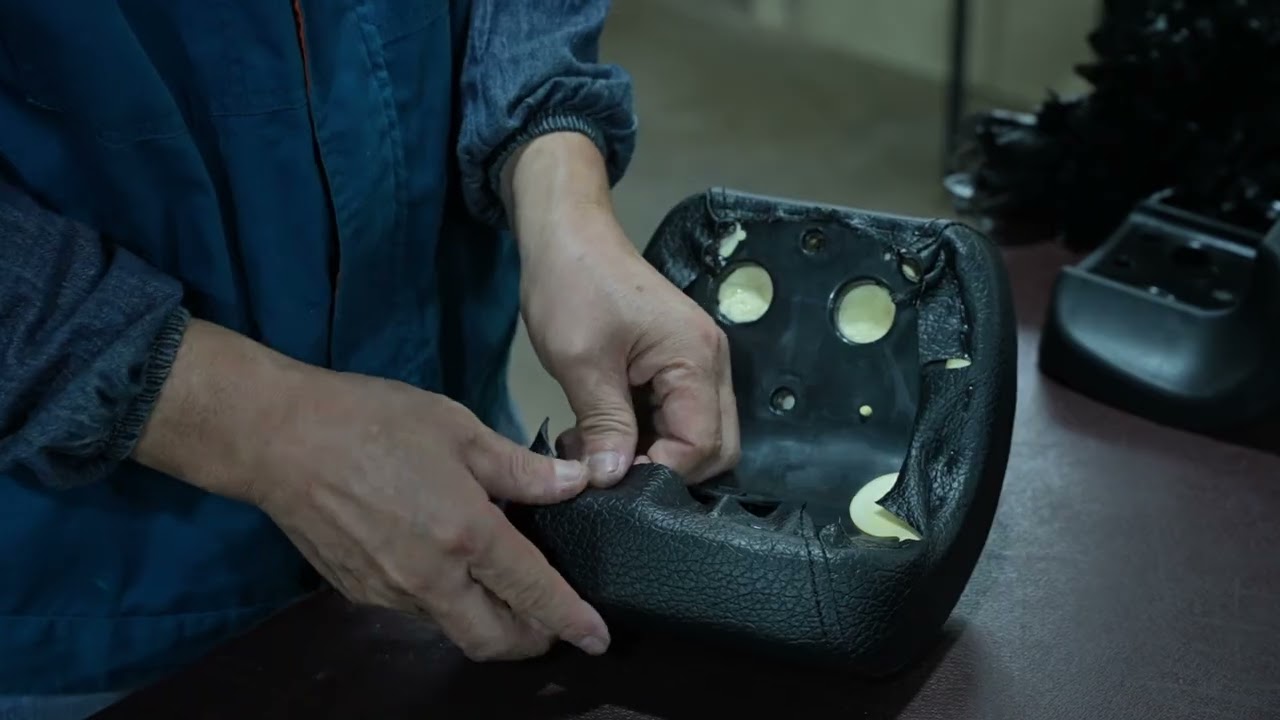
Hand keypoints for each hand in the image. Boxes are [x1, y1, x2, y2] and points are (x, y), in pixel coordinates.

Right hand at [135, 320, 609, 660]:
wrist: (279, 438)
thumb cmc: (372, 421)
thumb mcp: (459, 429)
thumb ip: (520, 468)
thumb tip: (576, 485)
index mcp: (465, 535)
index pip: (533, 593)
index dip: (571, 621)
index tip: (597, 638)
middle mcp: (429, 578)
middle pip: (493, 639)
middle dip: (531, 640)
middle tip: (551, 620)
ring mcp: (389, 591)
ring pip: (453, 626)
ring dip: (485, 618)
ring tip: (498, 580)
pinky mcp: (357, 592)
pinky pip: (415, 609)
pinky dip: (444, 599)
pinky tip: (444, 562)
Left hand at [503, 133, 740, 485]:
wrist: (568, 235)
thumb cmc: (573, 286)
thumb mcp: (581, 361)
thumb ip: (604, 425)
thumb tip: (611, 481)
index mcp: (696, 359)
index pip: (702, 446)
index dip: (660, 473)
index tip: (610, 480)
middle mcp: (711, 364)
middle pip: (715, 448)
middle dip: (665, 470)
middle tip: (607, 472)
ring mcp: (698, 363)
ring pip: (697, 435)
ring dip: (653, 455)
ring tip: (596, 454)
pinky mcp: (678, 364)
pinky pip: (677, 416)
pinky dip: (646, 435)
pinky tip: (602, 435)